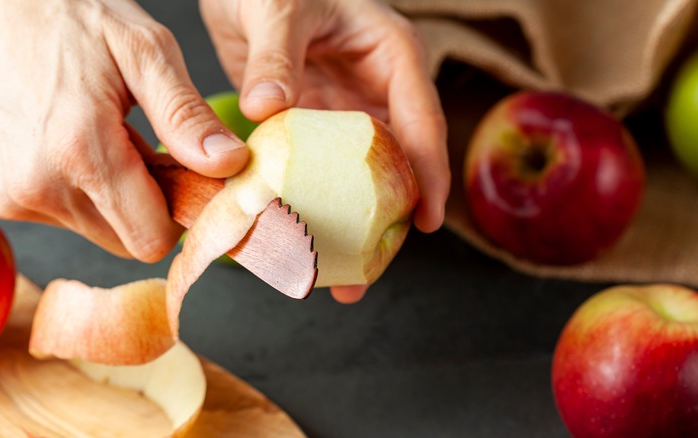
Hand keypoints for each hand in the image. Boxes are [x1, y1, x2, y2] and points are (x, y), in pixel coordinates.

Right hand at [0, 0, 248, 261]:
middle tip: (151, 149)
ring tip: (113, 139)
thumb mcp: (144, 51)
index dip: (182, 213)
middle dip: (151, 205)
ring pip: (101, 231)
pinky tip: (82, 145)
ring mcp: (16, 195)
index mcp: (81, 150)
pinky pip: (70, 217)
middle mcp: (42, 185)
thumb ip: (186, 115)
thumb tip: (228, 164)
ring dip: (119, 198)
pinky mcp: (4, 198)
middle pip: (128, 240)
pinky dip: (88, 192)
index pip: (152, 239)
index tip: (190, 179)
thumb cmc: (69, 17)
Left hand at [202, 0, 450, 302]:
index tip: (426, 221)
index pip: (422, 120)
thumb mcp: (280, 7)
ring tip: (336, 277)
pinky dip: (310, 205)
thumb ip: (277, 55)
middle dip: (387, 219)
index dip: (429, 173)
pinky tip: (296, 238)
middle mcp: (377, 89)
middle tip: (371, 271)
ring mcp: (344, 111)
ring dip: (348, 224)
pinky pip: (317, 172)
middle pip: (396, 163)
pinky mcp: (312, 125)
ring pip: (358, 177)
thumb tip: (268, 107)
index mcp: (393, 56)